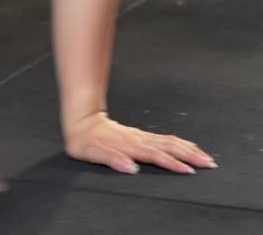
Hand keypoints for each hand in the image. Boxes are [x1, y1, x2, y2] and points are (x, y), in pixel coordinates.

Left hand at [65, 111, 216, 174]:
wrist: (81, 119)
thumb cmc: (85, 139)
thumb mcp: (92, 152)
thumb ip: (111, 159)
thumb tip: (131, 168)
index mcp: (129, 144)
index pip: (155, 155)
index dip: (172, 163)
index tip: (188, 171)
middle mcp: (138, 139)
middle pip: (168, 146)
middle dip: (189, 155)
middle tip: (208, 163)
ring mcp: (140, 136)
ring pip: (169, 141)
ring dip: (188, 149)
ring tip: (204, 156)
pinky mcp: (140, 135)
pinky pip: (164, 139)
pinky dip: (178, 144)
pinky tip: (186, 148)